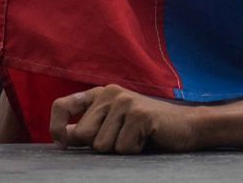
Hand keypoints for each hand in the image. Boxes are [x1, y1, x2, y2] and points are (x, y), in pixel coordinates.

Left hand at [49, 85, 201, 153]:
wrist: (186, 127)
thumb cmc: (147, 130)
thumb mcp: (113, 126)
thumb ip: (89, 128)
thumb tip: (61, 136)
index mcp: (101, 94)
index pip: (62, 105)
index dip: (55, 126)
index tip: (63, 143)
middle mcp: (110, 93)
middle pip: (82, 135)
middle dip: (100, 145)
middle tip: (124, 137)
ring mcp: (125, 102)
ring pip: (101, 145)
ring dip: (119, 149)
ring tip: (136, 138)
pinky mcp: (139, 114)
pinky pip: (122, 147)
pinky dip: (134, 150)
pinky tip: (146, 138)